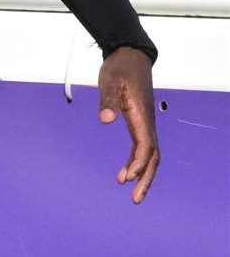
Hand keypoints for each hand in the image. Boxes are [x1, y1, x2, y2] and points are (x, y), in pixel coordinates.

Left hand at [96, 46, 158, 203]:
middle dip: (146, 179)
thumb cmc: (119, 68)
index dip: (138, 163)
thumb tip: (105, 119)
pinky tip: (127, 172)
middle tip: (135, 200)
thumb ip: (107, 99)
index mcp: (142, 115)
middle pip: (152, 157)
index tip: (127, 178)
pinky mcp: (141, 122)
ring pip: (150, 155)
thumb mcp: (109, 80)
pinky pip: (144, 148)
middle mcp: (148, 123)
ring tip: (131, 193)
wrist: (129, 57)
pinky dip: (138, 162)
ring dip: (143, 175)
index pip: (145, 145)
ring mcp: (146, 123)